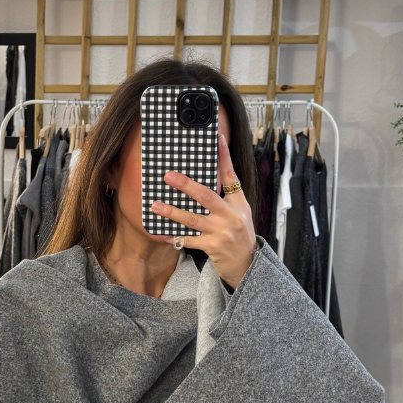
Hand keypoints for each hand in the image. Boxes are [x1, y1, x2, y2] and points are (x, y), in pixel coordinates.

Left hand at [150, 133, 256, 287]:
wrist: (247, 265)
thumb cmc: (239, 236)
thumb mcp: (238, 214)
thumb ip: (224, 199)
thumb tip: (200, 183)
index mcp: (238, 203)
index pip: (231, 175)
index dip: (224, 156)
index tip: (217, 137)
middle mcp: (231, 216)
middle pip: (206, 195)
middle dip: (185, 185)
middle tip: (168, 176)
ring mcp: (222, 232)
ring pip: (192, 219)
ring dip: (171, 212)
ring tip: (155, 205)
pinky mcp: (213, 247)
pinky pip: (188, 240)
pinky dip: (174, 237)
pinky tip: (161, 233)